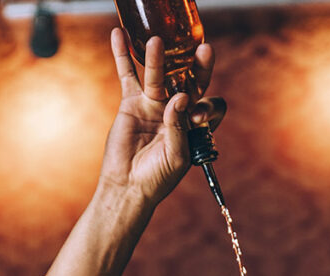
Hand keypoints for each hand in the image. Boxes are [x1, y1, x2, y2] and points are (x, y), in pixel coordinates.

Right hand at [98, 28, 226, 205]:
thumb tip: (180, 97)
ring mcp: (154, 103)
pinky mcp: (131, 103)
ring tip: (156, 41)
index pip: (209, 105)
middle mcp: (177, 110)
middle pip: (189, 81)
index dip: (208, 107)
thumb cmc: (157, 177)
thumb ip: (179, 127)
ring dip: (158, 58)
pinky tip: (120, 34)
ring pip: (159, 75)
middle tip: (204, 52)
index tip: (197, 118)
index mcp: (194, 125)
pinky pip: (128, 74)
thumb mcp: (176, 156)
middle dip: (197, 67)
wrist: (128, 185)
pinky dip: (123, 55)